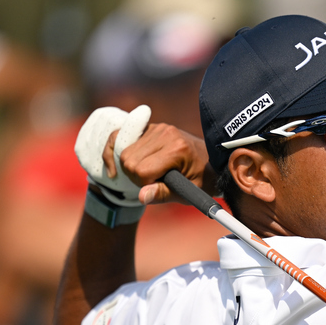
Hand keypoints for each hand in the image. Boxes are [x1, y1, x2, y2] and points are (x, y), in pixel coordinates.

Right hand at [76, 105, 217, 205]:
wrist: (212, 162)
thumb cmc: (202, 180)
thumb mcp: (187, 192)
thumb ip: (163, 194)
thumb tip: (141, 196)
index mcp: (177, 149)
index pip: (141, 170)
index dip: (144, 185)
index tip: (158, 188)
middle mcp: (166, 133)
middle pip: (128, 160)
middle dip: (135, 177)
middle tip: (153, 182)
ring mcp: (157, 127)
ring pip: (123, 152)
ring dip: (130, 167)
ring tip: (149, 173)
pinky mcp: (149, 127)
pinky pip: (119, 136)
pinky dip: (113, 150)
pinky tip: (115, 165)